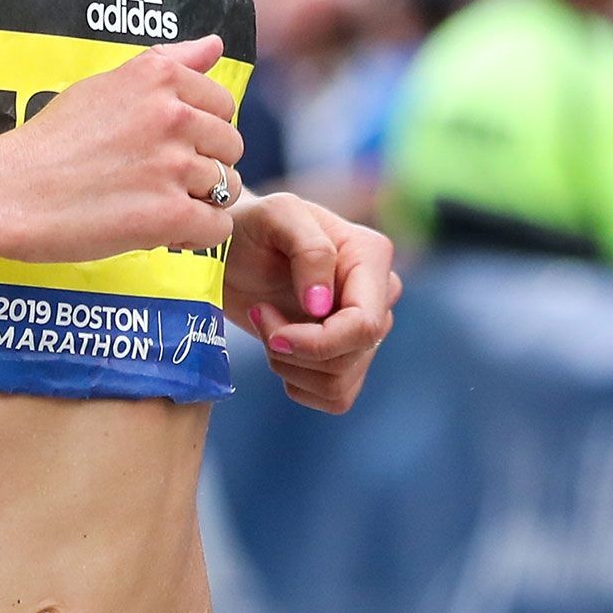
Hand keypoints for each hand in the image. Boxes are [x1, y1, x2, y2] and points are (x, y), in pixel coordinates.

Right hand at [0, 35, 244, 261]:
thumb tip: (215, 44)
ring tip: (157, 204)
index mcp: (158, 77)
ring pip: (228, 186)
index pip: (222, 104)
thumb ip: (166, 63)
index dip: (200, 131)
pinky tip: (163, 231)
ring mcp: (172, 166)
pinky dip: (196, 235)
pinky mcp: (168, 215)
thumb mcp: (105, 85)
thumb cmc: (50, 141)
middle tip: (160, 180)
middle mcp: (172, 115)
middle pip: (230, 145)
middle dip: (205, 166)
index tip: (167, 146)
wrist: (6, 193)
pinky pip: (216, 227)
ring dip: (201, 201)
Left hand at [224, 190, 400, 413]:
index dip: (318, 339)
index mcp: (371, 257)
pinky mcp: (348, 358)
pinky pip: (335, 397)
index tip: (269, 323)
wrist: (234, 251)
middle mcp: (378, 295)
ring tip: (268, 326)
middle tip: (260, 314)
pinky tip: (280, 347)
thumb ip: (309, 248)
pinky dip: (297, 383)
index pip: (365, 325)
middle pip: (351, 356)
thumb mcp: (276, 214)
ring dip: (290, 365)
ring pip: (340, 383)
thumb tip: (323, 304)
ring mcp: (366, 330)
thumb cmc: (254, 226)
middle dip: (294, 349)